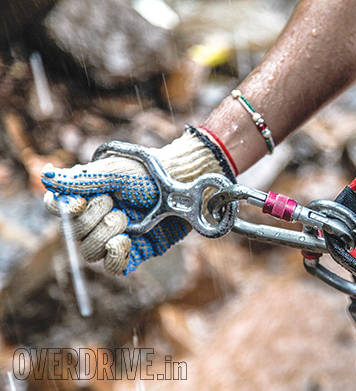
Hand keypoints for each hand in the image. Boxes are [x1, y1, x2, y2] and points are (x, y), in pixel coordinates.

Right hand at [41, 126, 235, 274]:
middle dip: (90, 219)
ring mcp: (115, 236)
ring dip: (103, 235)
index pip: (57, 208)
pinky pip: (114, 266)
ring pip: (90, 252)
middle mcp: (98, 217)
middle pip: (73, 234)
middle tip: (112, 203)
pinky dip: (115, 256)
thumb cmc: (151, 173)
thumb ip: (82, 179)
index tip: (77, 203)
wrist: (185, 185)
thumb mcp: (116, 171)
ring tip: (124, 218)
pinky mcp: (135, 252)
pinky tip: (125, 241)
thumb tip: (47, 178)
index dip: (61, 209)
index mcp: (88, 195)